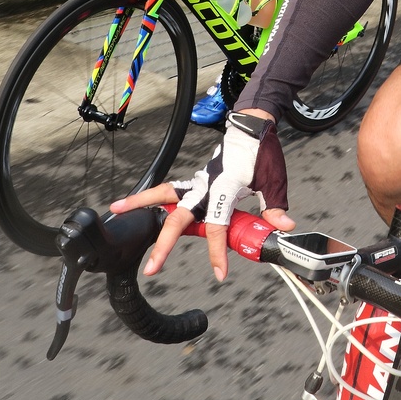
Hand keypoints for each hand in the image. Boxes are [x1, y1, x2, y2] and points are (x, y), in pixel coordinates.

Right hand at [109, 110, 293, 280]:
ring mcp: (197, 181)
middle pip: (178, 218)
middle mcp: (205, 185)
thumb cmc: (261, 152)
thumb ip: (274, 207)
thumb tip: (284, 228)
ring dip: (139, 202)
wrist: (253, 126)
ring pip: (163, 195)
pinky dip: (151, 197)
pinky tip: (135, 204)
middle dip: (164, 245)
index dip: (217, 251)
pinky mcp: (195, 180)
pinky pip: (170, 191)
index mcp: (224, 187)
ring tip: (116, 209)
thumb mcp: (274, 180)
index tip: (220, 273)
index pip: (217, 226)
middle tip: (152, 269)